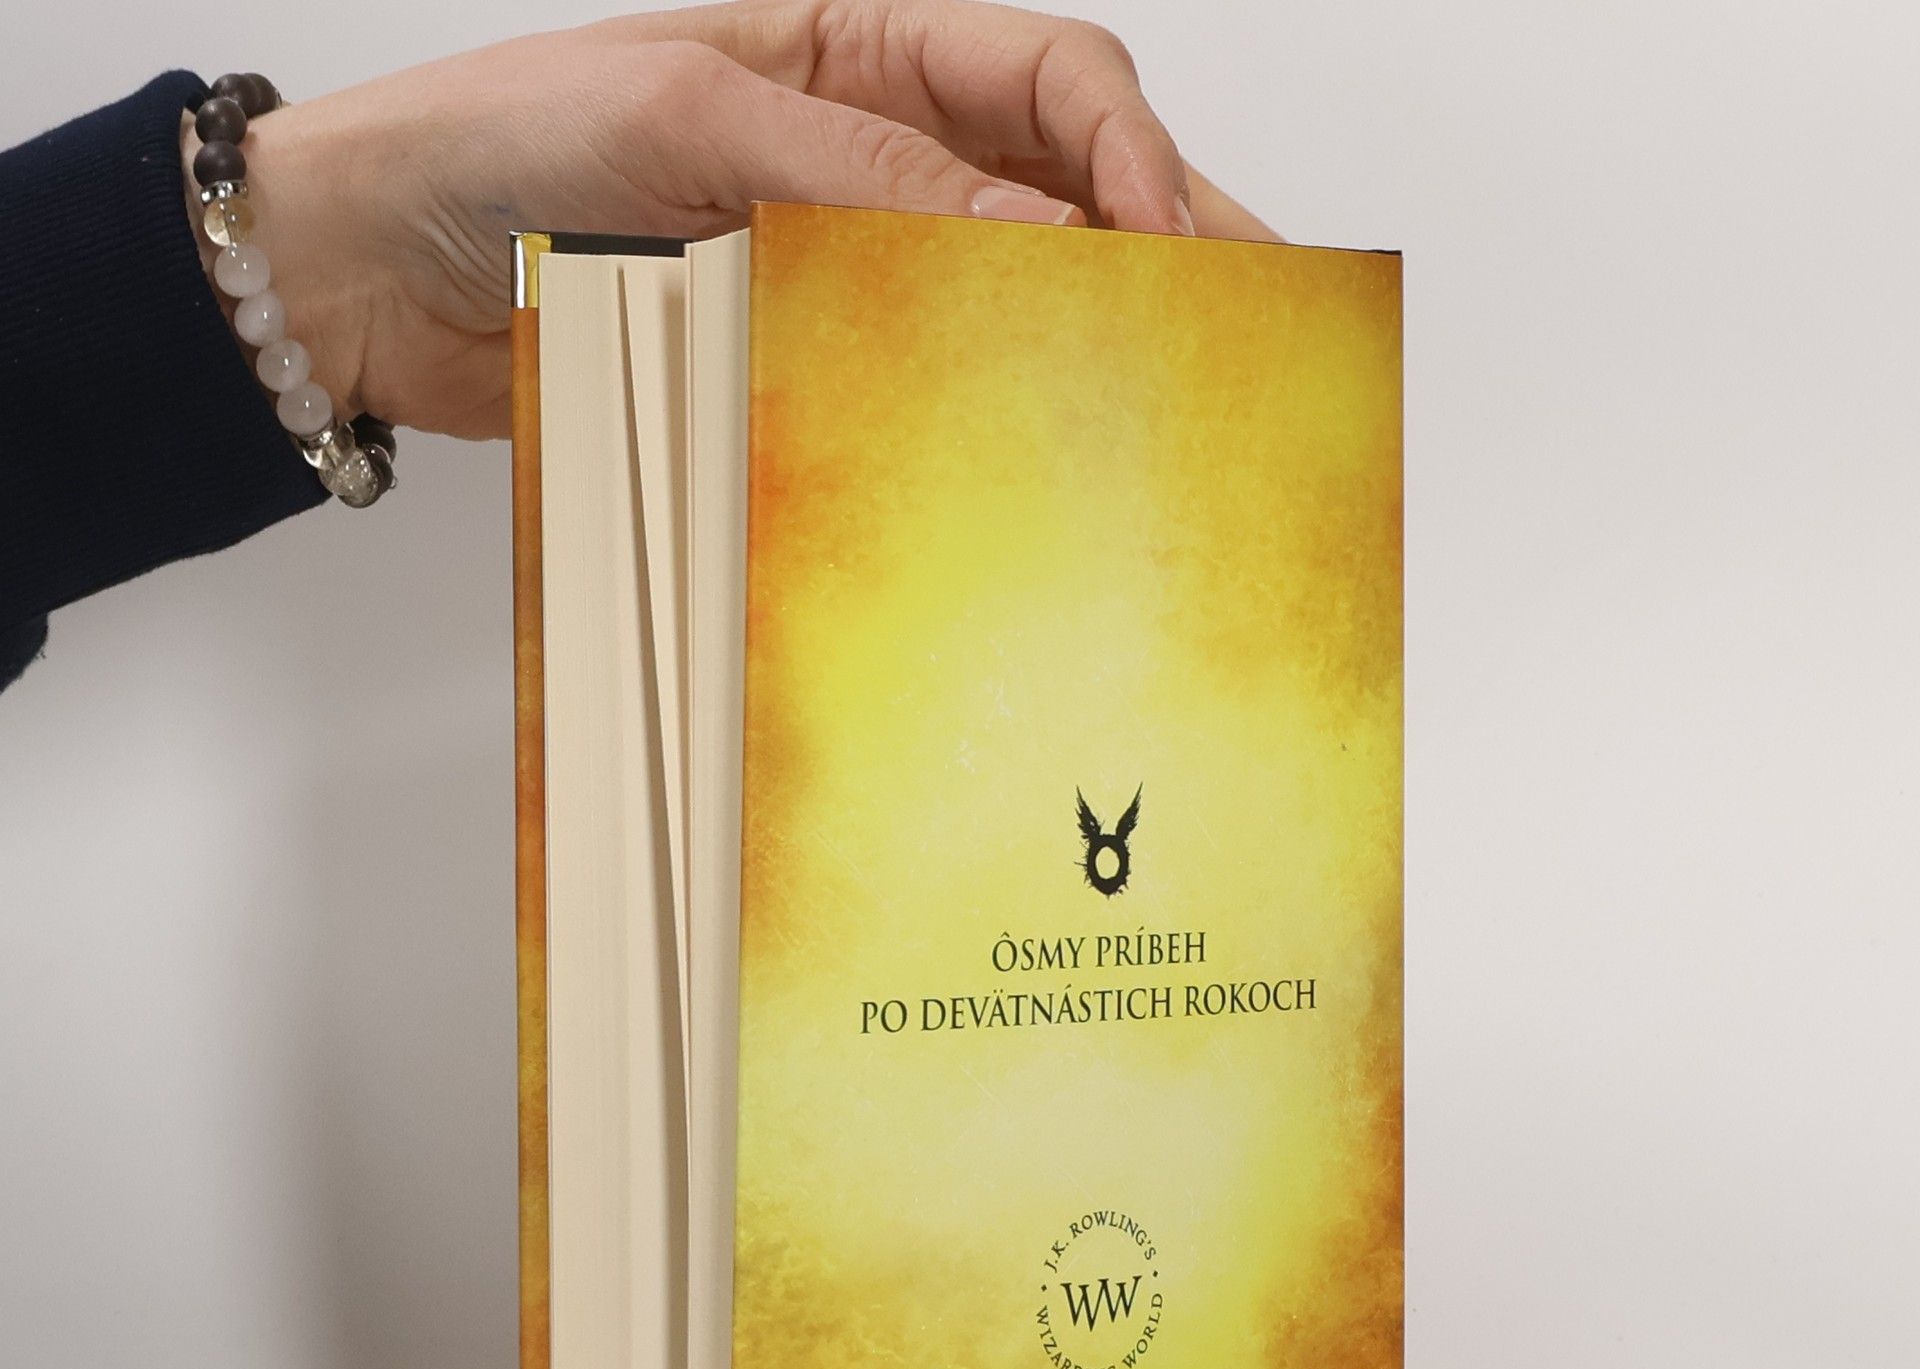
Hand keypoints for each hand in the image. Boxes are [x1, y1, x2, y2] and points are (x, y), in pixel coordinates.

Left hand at [187, 1, 1279, 439]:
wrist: (372, 273)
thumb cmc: (491, 146)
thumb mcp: (685, 119)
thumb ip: (862, 176)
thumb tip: (1041, 236)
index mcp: (854, 51)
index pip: (1047, 82)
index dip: (1129, 154)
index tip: (1170, 246)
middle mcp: (867, 156)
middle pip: (1062, 185)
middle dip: (1164, 243)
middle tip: (1251, 324)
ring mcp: (842, 264)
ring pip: (1008, 295)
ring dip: (1097, 339)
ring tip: (1189, 397)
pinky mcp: (802, 357)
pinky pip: (920, 382)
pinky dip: (986, 415)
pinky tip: (1041, 452)